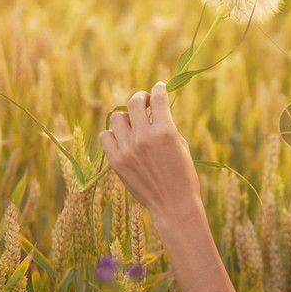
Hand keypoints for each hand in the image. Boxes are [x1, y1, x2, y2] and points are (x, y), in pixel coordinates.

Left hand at [99, 82, 202, 224]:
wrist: (173, 205)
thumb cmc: (184, 175)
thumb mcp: (181, 145)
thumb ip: (167, 126)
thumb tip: (155, 110)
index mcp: (166, 131)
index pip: (158, 98)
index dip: (159, 88)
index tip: (159, 87)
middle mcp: (144, 138)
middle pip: (134, 102)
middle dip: (141, 98)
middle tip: (145, 101)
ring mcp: (128, 149)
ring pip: (117, 117)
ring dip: (127, 116)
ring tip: (134, 123)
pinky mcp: (116, 161)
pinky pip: (106, 136)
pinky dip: (113, 134)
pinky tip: (123, 138)